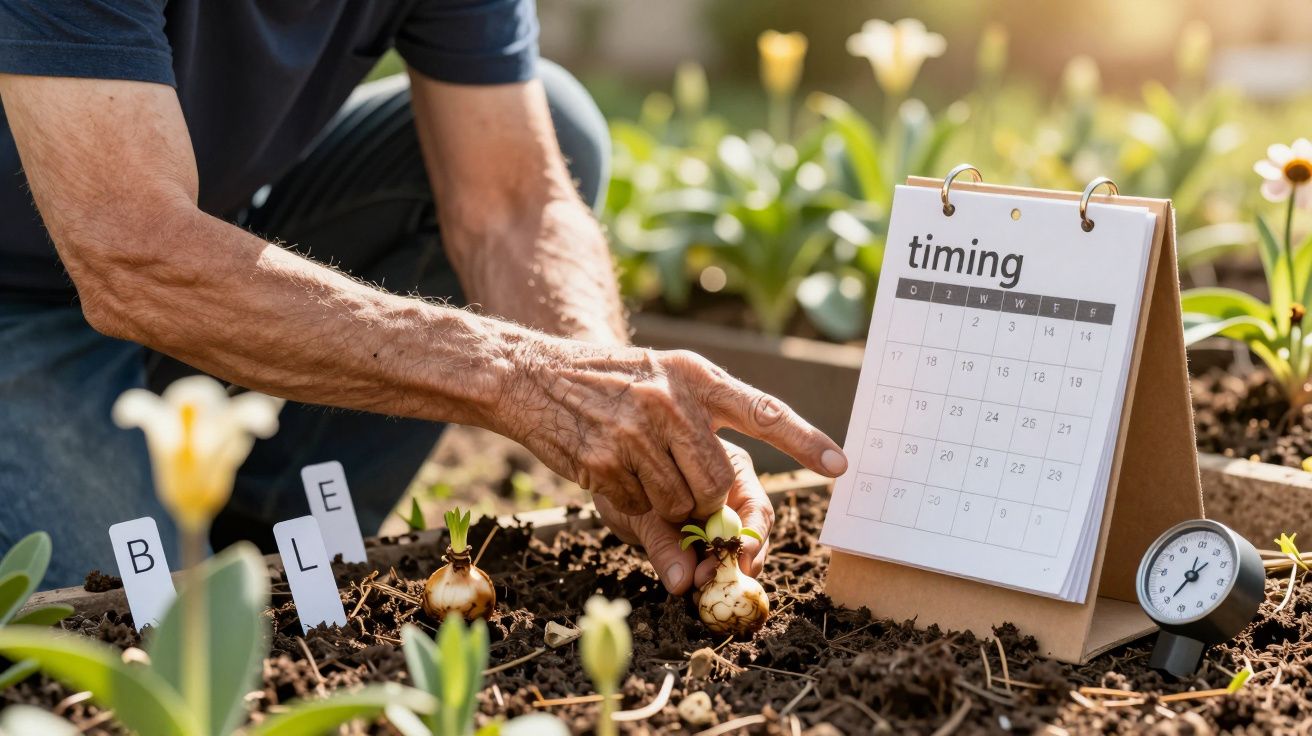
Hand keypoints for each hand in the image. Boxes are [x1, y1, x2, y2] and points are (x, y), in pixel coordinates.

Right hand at [496, 336, 846, 520]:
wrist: (535, 375)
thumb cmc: (611, 387)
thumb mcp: (659, 393)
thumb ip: (700, 445)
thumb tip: (723, 519)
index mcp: (695, 375)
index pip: (762, 410)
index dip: (804, 440)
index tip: (840, 465)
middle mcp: (671, 399)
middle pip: (718, 482)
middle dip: (706, 501)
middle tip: (680, 486)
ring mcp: (636, 430)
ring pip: (681, 504)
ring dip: (666, 505)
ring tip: (637, 465)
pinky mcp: (605, 461)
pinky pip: (640, 510)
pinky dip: (632, 504)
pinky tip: (611, 469)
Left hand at [596, 440, 772, 593]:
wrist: (611, 485)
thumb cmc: (626, 481)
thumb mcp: (641, 511)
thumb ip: (663, 542)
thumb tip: (684, 581)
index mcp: (727, 470)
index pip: (756, 509)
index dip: (749, 539)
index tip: (735, 564)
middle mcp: (732, 495)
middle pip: (752, 536)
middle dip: (736, 564)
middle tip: (708, 584)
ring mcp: (721, 520)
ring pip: (736, 554)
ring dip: (720, 575)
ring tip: (695, 590)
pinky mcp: (707, 542)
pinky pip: (716, 563)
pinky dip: (706, 578)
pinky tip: (690, 588)